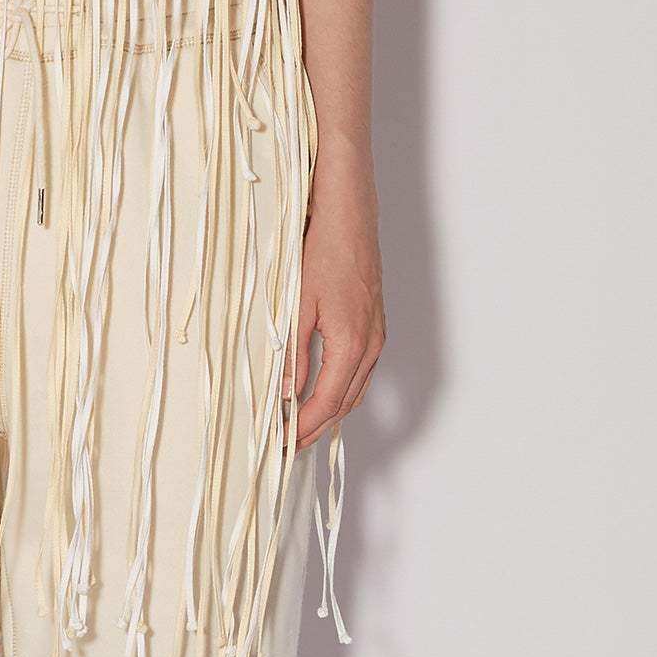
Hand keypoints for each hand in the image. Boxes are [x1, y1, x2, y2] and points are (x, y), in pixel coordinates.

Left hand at [287, 156, 381, 450]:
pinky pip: (358, 370)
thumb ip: (291, 353)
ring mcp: (376, 333)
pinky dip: (339, 388)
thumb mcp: (296, 304)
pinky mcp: (373, 321)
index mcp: (352, 343)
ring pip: (354, 389)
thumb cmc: (322, 249)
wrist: (349, 210)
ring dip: (328, 410)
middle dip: (314, 427)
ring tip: (299, 426)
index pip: (325, 403)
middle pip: (344, 403)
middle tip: (286, 446)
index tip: (281, 446)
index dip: (302, 429)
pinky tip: (320, 389)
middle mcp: (370, 343)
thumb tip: (283, 394)